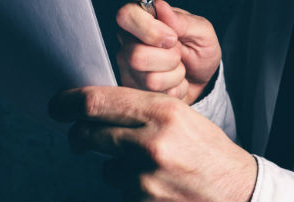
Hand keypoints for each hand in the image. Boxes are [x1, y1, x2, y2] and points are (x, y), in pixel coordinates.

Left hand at [49, 86, 256, 201]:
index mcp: (162, 111)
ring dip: (115, 167)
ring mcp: (146, 177)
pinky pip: (120, 190)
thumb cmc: (207, 151)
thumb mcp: (180, 116)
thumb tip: (94, 107)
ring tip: (148, 168)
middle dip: (78, 137)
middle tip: (78, 139)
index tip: (57, 105)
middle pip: (88, 134)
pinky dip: (131, 188)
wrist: (237, 192)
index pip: (97, 102)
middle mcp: (151, 142)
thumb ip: (140, 109)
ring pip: (104, 167)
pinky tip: (156, 185)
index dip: (68, 102)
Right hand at [116, 0, 220, 103]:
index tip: (172, 37)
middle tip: (179, 54)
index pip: (125, 16)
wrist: (201, 80)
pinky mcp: (133, 91)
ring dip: (175, 76)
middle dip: (170, 58)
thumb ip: (183, 21)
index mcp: (142, 18)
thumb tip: (161, 8)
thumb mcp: (202, 31)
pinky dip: (175, 90)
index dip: (150, 30)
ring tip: (179, 68)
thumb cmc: (198, 50)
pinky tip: (174, 82)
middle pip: (137, 55)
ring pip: (149, 79)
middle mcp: (128, 42)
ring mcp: (128, 68)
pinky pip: (155, 96)